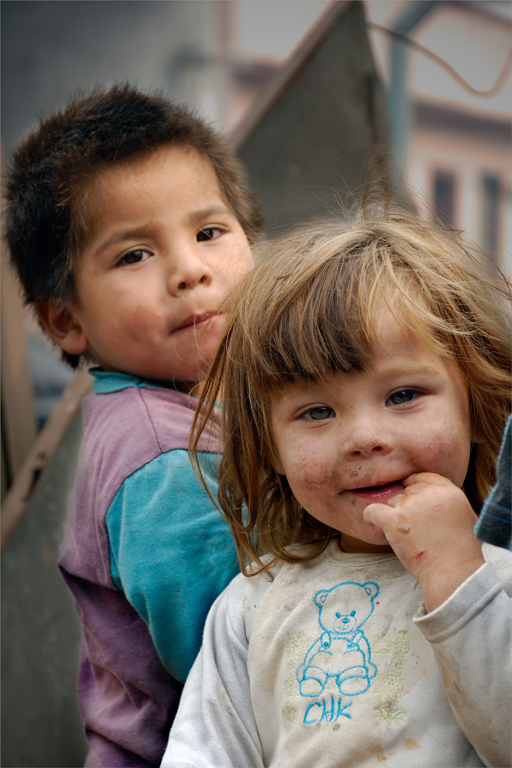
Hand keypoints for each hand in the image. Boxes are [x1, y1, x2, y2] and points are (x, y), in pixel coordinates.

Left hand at [363, 473, 484, 611]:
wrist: (453, 570)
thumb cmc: (462, 551)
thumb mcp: (466, 517)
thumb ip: (450, 503)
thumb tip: (437, 502)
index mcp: (447, 490)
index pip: (423, 478)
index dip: (414, 484)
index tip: (410, 492)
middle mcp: (427, 493)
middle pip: (406, 492)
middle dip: (407, 508)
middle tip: (413, 528)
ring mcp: (409, 506)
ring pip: (391, 502)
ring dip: (394, 516)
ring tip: (406, 536)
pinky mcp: (393, 520)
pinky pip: (373, 510)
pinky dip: (371, 516)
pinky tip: (373, 521)